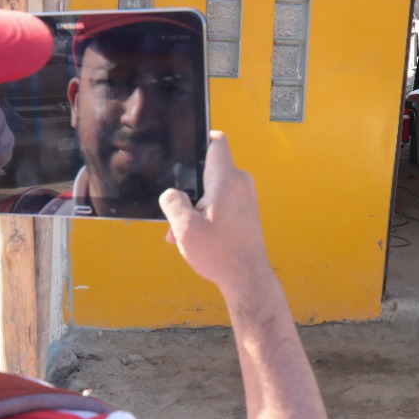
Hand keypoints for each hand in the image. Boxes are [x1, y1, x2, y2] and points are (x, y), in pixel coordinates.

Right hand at [161, 132, 272, 294]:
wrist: (247, 279)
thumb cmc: (221, 254)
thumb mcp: (185, 228)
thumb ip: (173, 204)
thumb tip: (171, 194)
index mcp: (226, 180)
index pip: (217, 142)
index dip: (200, 139)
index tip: (185, 149)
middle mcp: (240, 183)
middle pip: (209, 170)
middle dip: (189, 188)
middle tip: (176, 210)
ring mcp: (245, 197)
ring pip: (212, 190)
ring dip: (195, 207)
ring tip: (182, 232)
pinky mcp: (245, 211)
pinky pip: (221, 203)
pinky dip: (206, 214)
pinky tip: (195, 237)